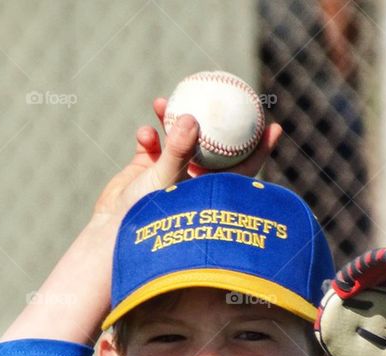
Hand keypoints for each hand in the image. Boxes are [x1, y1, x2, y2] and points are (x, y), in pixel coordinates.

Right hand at [92, 98, 282, 219]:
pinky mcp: (145, 170)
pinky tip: (143, 134)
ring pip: (178, 139)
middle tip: (222, 93)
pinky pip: (151, 144)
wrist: (110, 232)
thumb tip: (190, 118)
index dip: (259, 148)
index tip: (274, 127)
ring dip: (170, 119)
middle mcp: (191, 181)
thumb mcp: (164, 181)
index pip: (241, 167)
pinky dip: (147, 136)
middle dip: (213, 120)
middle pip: (211, 145)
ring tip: (161, 103)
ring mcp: (168, 173)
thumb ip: (178, 150)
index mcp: (207, 190)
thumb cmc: (143, 214)